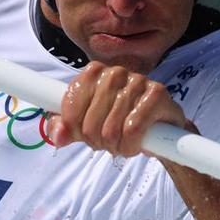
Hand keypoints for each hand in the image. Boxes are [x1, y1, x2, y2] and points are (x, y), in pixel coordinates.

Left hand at [47, 61, 192, 157]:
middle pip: (89, 125)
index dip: (75, 131)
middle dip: (97, 142)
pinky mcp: (157, 93)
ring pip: (111, 130)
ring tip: (123, 143)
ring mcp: (137, 80)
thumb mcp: (87, 125)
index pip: (70, 110)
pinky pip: (133, 130)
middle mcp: (114, 72)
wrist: (161, 128)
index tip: (84, 135)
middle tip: (108, 143)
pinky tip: (136, 144)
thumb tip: (58, 136)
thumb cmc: (120, 122)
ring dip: (116, 147)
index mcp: (93, 73)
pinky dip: (131, 145)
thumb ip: (66, 129)